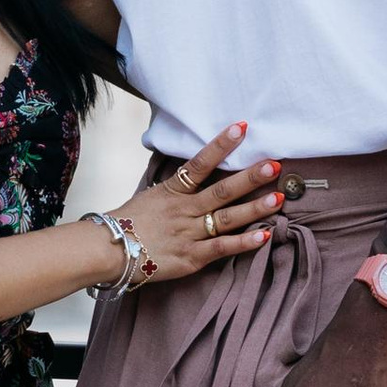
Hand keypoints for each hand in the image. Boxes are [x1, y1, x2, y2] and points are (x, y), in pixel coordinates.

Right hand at [111, 126, 285, 285]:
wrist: (108, 251)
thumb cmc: (130, 222)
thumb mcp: (152, 195)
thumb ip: (178, 186)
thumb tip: (199, 170)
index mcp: (173, 191)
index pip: (200, 163)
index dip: (221, 145)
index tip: (242, 128)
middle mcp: (184, 210)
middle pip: (221, 191)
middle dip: (250, 178)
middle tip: (273, 165)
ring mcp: (189, 234)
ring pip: (226, 219)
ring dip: (254, 208)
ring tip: (279, 197)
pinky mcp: (191, 257)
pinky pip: (221, 249)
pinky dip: (243, 243)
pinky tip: (264, 235)